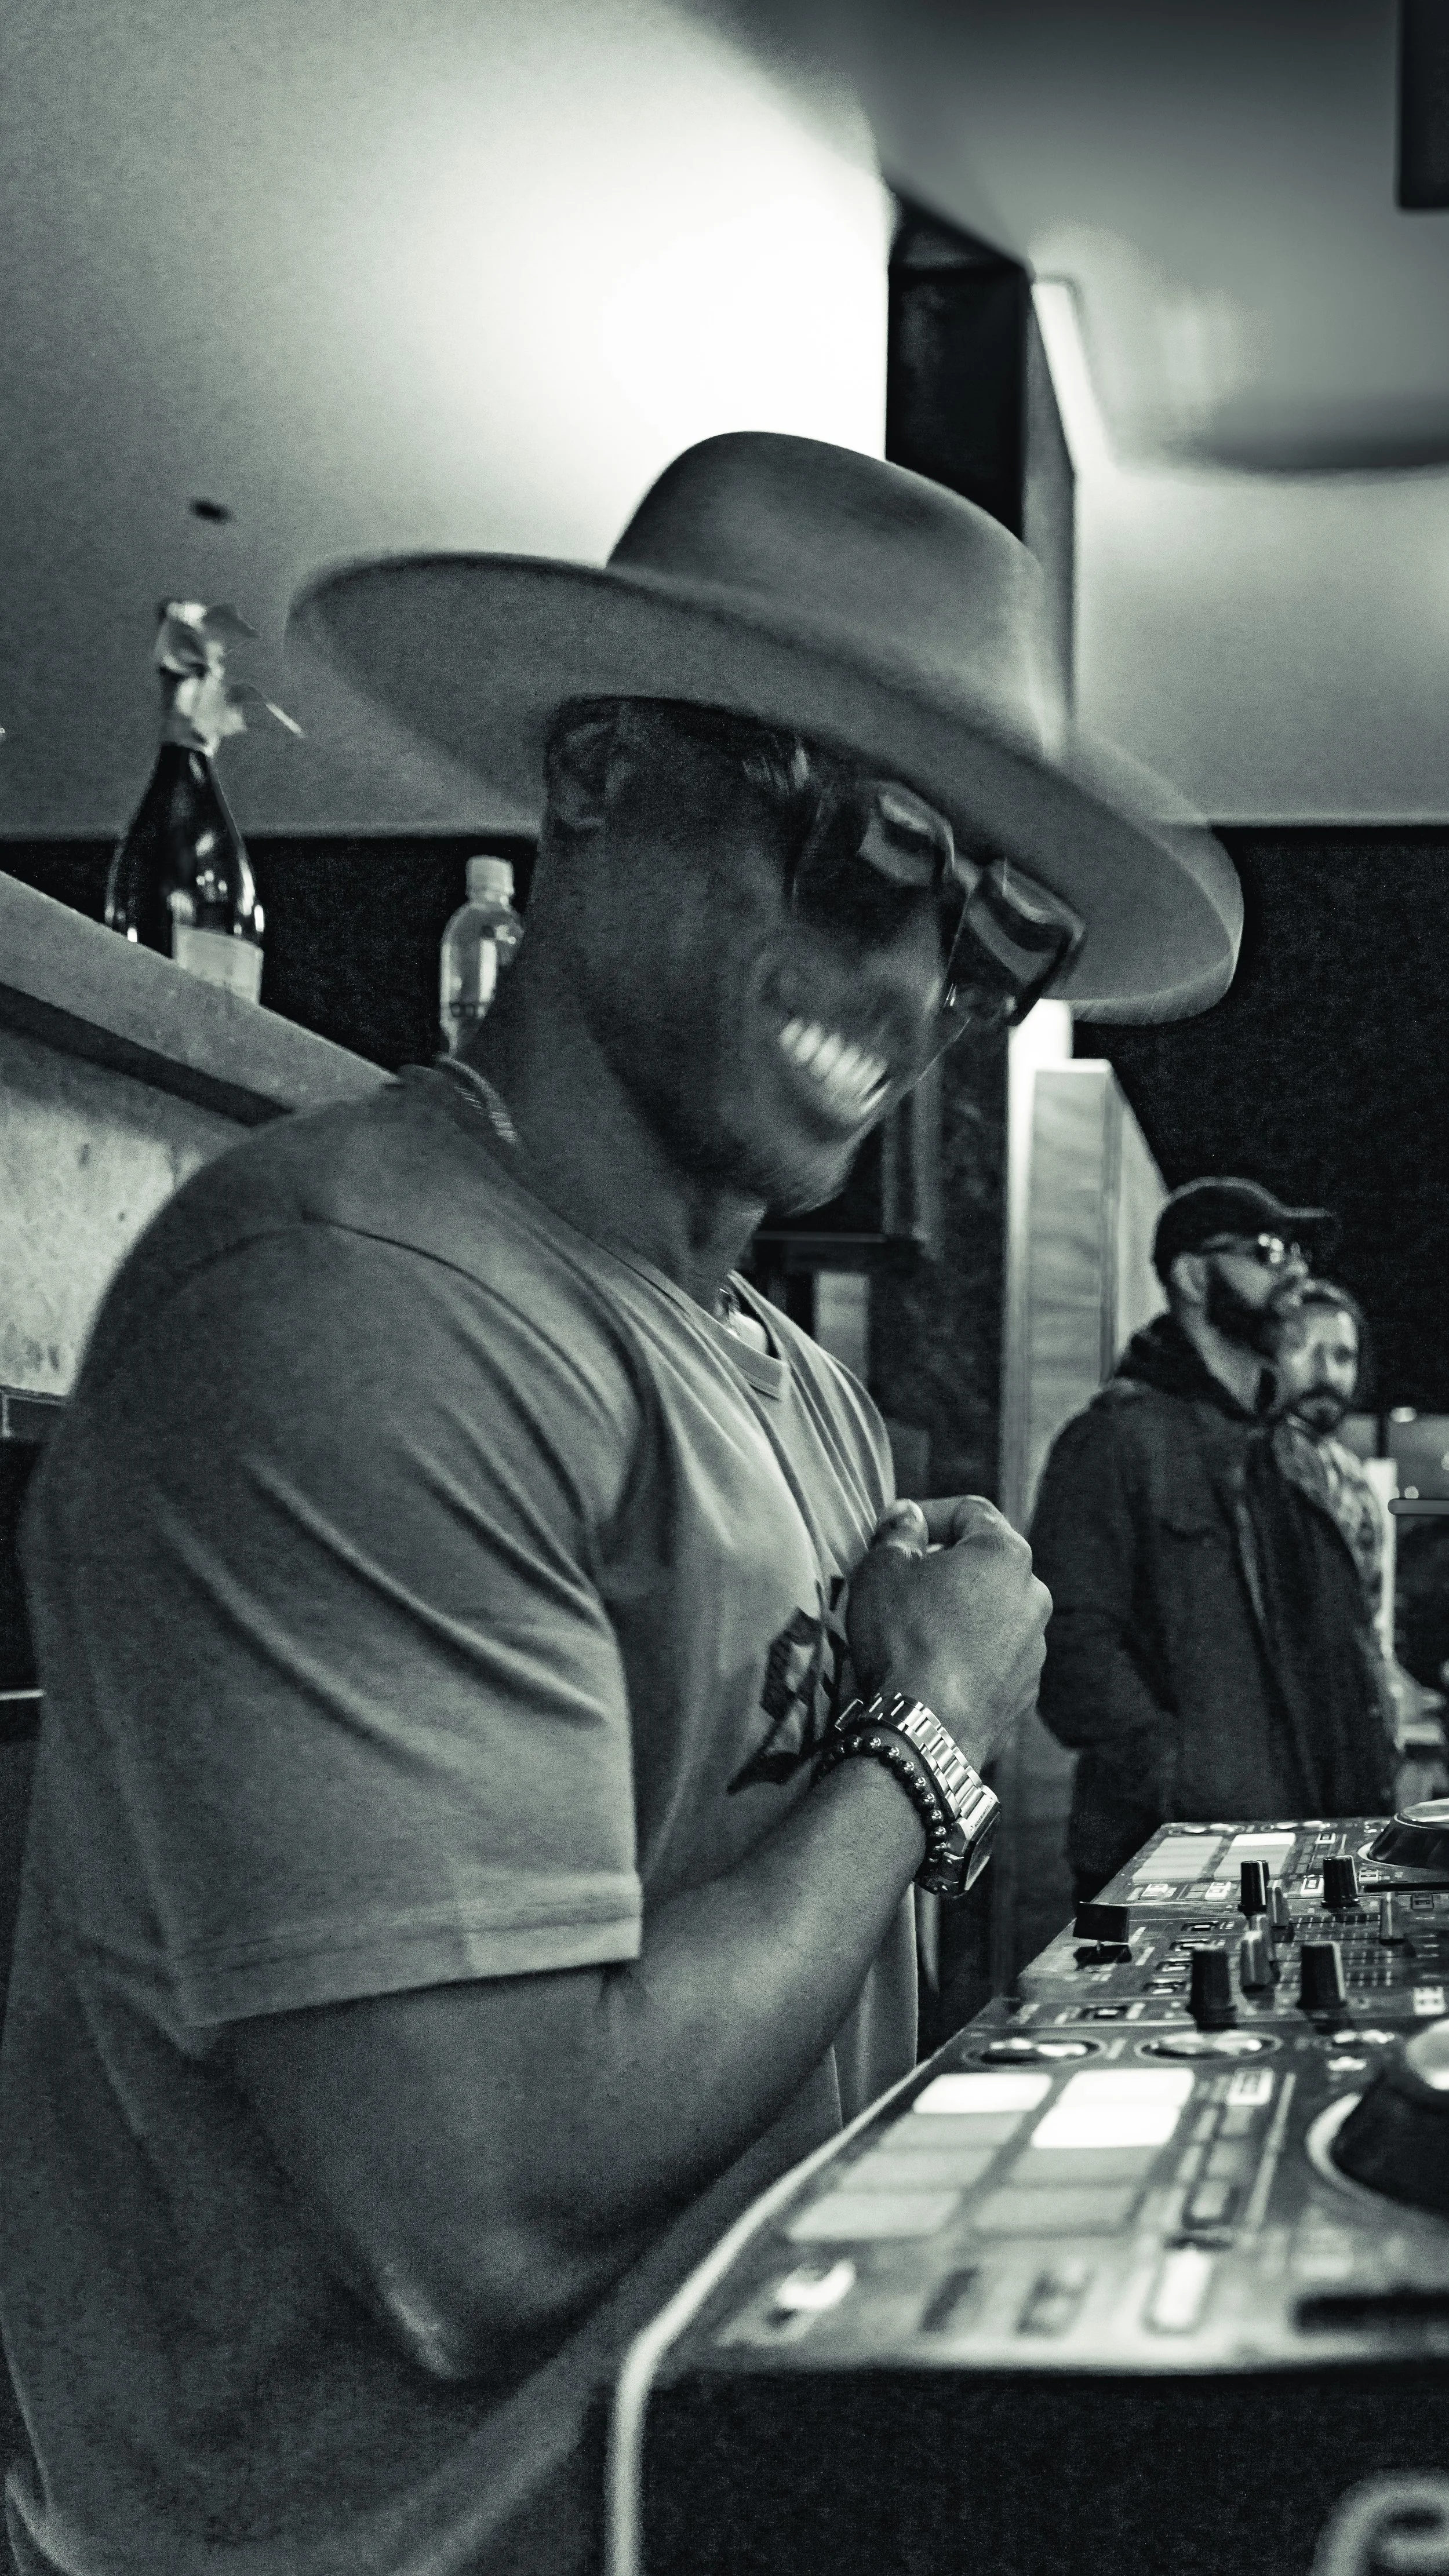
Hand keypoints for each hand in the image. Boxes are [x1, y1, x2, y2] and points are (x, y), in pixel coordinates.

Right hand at [845, 1495, 1050, 1772]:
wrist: (927, 1728)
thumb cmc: (903, 1637)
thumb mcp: (882, 1568)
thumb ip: (898, 1532)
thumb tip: (909, 1516)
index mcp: (1005, 1554)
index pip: (970, 1510)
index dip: (927, 1512)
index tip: (896, 1529)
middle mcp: (1034, 1595)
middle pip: (985, 1563)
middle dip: (945, 1566)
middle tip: (902, 1581)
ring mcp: (1036, 1648)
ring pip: (992, 1612)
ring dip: (958, 1612)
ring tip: (914, 1632)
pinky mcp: (1027, 1691)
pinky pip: (994, 1657)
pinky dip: (968, 1655)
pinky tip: (932, 1669)